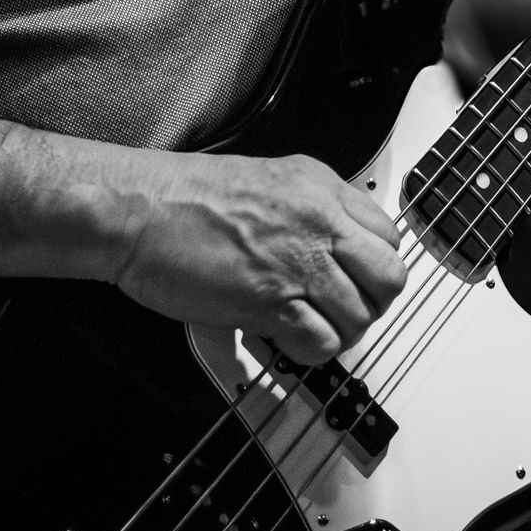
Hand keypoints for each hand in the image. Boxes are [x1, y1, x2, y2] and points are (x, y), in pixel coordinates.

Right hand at [112, 151, 407, 364]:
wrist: (140, 209)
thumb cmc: (183, 197)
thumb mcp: (265, 180)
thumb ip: (307, 209)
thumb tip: (332, 244)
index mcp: (318, 186)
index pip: (388, 234)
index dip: (374, 265)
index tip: (357, 279)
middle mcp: (318, 220)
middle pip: (390, 277)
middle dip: (372, 301)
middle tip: (343, 309)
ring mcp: (298, 260)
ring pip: (360, 316)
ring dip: (337, 332)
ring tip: (307, 327)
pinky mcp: (272, 300)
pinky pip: (322, 342)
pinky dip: (309, 351)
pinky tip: (285, 339)